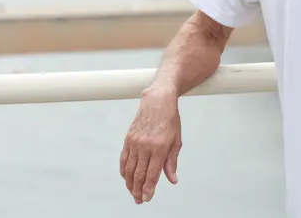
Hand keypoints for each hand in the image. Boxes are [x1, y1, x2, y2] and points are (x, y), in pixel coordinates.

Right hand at [120, 88, 181, 203]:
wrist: (157, 101)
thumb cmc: (170, 120)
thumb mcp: (176, 141)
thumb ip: (172, 162)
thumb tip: (172, 179)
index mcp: (160, 147)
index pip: (152, 174)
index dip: (149, 189)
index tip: (147, 198)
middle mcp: (145, 146)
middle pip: (139, 174)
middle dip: (138, 190)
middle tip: (139, 200)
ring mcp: (135, 142)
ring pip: (129, 168)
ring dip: (130, 183)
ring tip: (132, 192)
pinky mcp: (128, 138)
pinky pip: (124, 158)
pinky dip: (124, 170)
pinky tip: (126, 178)